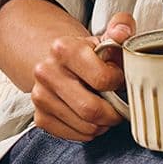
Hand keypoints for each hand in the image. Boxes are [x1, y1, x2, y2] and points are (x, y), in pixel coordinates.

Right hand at [30, 12, 132, 141]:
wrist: (59, 62)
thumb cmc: (90, 53)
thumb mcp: (107, 36)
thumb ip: (121, 28)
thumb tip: (123, 31)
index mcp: (64, 49)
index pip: (102, 79)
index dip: (119, 82)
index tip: (120, 79)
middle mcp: (46, 72)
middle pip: (91, 109)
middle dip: (114, 112)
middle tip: (121, 105)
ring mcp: (40, 96)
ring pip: (85, 126)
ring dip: (104, 123)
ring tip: (108, 109)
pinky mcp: (39, 117)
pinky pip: (74, 135)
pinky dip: (91, 131)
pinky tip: (93, 117)